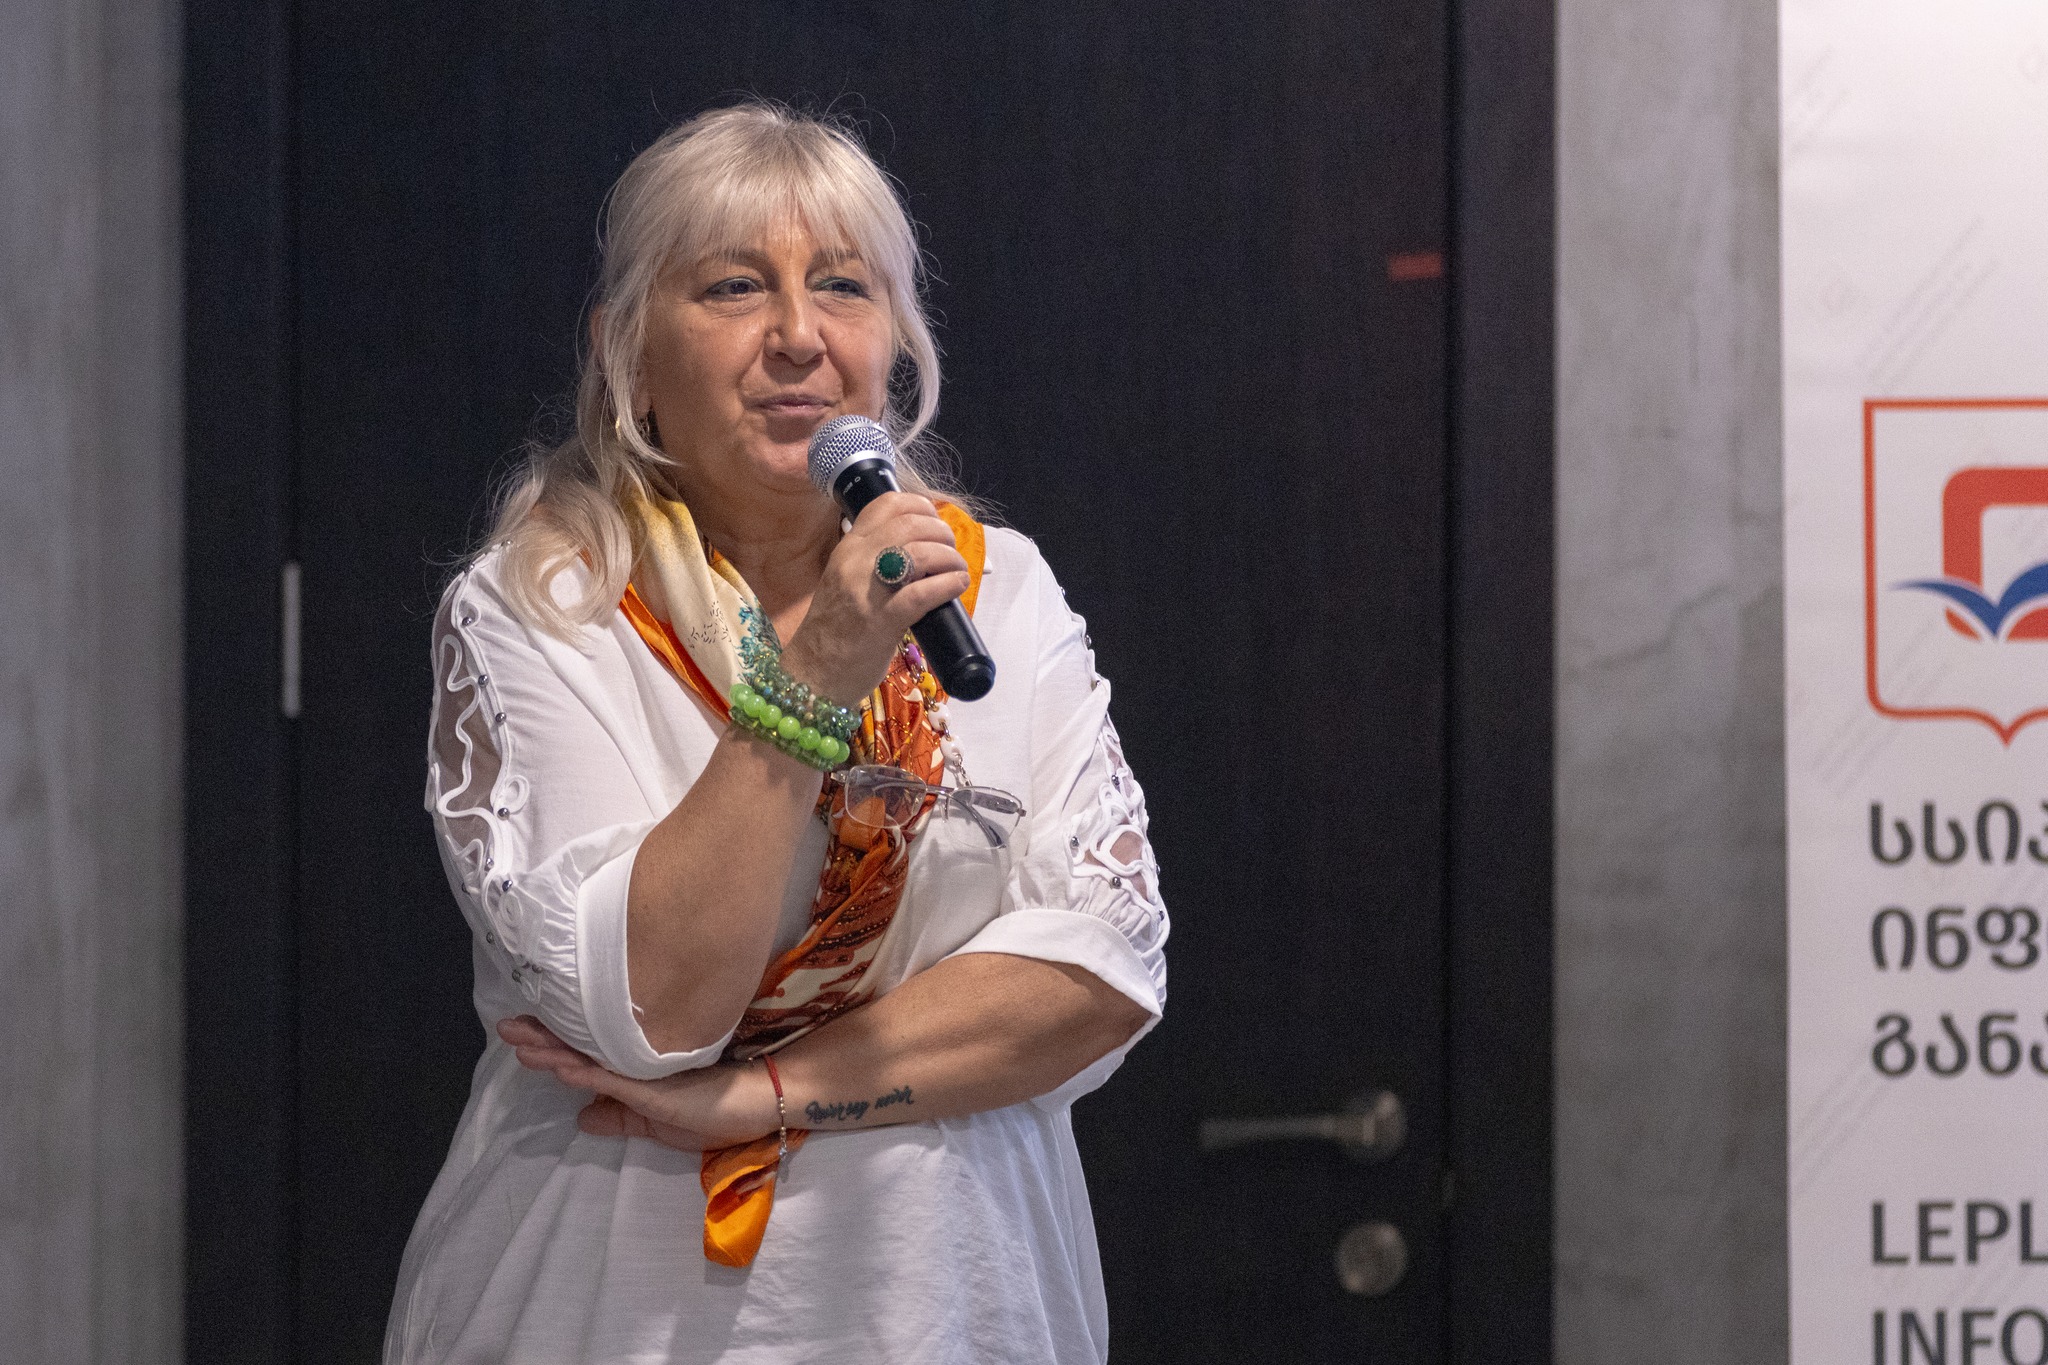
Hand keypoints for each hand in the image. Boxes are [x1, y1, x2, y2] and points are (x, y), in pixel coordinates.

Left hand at [496, 1016, 777, 1150]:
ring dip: (550, 1047)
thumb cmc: (716, 1112)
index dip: (554, 1044)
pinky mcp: (653, 1086)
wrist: (760, 1102)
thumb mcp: (658, 1125)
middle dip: (542, 1036)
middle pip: (581, 1048)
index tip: (523, 1034)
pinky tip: (556, 1063)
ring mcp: (643, 1070)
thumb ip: (621, 1118)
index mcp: (634, 1072)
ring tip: (517, 1036)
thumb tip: (580, 1116)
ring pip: (588, 1057)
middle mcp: (635, 1062)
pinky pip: (610, 1077)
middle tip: (507, 1023)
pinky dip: (581, 1070)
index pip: (586, 1057)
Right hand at [782, 492, 969, 703]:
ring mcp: (867, 590)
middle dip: (942, 533)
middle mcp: (855, 561)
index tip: (934, 523)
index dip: (920, 506)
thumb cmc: (835, 631)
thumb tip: (918, 550)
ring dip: (950, 558)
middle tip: (950, 552)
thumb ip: (873, 561)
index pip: (887, 504)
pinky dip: (947, 585)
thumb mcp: (848, 581)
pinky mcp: (881, 621)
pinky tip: (956, 586)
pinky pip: (922, 593)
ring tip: (956, 572)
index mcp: (847, 548)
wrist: (813, 675)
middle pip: (911, 524)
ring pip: (920, 552)